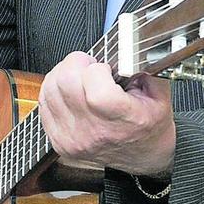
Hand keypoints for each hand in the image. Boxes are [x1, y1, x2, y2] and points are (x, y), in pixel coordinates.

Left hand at [38, 51, 175, 176]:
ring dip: (61, 75)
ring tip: (79, 78)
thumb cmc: (149, 125)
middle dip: (75, 64)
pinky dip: (53, 91)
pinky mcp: (58, 142)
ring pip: (49, 90)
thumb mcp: (160, 95)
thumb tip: (126, 48)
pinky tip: (69, 92)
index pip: (95, 86)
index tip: (105, 69)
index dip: (97, 68)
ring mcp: (73, 139)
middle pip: (65, 82)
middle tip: (89, 67)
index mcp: (123, 120)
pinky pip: (43, 104)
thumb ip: (144, 68)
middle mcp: (94, 132)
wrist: (142, 156)